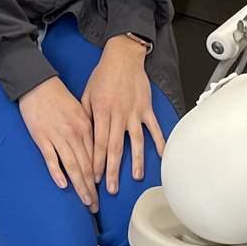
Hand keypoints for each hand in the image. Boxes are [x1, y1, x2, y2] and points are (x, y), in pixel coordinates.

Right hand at [18, 77, 98, 210]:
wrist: (38, 84)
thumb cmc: (59, 97)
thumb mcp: (80, 110)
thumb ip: (88, 129)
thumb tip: (94, 150)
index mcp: (86, 127)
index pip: (96, 157)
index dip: (100, 177)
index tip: (103, 192)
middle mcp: (75, 134)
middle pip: (86, 166)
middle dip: (91, 189)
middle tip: (95, 206)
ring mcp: (58, 136)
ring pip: (72, 165)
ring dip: (80, 186)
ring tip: (85, 202)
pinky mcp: (42, 137)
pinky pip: (51, 158)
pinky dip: (57, 172)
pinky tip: (63, 185)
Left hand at [82, 35, 164, 195]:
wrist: (122, 56)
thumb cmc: (103, 75)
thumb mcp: (86, 93)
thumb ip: (85, 115)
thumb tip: (84, 138)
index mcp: (101, 111)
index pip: (98, 143)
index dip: (96, 162)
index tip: (94, 178)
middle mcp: (118, 114)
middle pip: (115, 147)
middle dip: (113, 170)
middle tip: (111, 188)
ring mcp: (134, 112)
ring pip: (136, 141)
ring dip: (136, 161)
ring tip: (136, 177)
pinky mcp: (146, 108)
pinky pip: (154, 128)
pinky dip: (159, 141)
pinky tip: (162, 155)